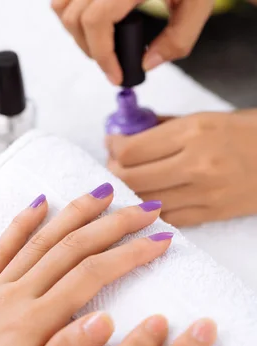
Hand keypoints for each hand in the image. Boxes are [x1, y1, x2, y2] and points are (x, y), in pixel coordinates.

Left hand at [0, 184, 173, 345]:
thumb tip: (106, 321)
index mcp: (33, 320)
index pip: (90, 275)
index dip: (129, 255)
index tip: (159, 239)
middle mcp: (15, 294)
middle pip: (71, 247)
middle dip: (112, 224)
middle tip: (146, 208)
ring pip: (40, 239)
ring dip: (74, 213)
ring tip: (101, 192)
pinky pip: (1, 247)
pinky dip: (21, 222)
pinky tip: (38, 203)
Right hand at [51, 0, 212, 84]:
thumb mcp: (199, 1)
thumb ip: (178, 36)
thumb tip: (148, 63)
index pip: (97, 21)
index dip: (102, 55)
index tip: (116, 75)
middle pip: (75, 18)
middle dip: (91, 49)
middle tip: (112, 63)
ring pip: (61, 6)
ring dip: (75, 30)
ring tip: (100, 41)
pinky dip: (70, 11)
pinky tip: (92, 20)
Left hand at [107, 110, 256, 226]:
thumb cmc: (248, 132)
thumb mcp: (205, 118)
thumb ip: (163, 127)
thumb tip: (126, 132)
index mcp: (193, 132)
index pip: (131, 150)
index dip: (112, 147)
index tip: (112, 142)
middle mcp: (196, 164)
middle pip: (129, 178)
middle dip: (113, 170)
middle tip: (114, 163)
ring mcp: (203, 193)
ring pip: (143, 202)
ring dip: (128, 192)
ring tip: (129, 180)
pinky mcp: (211, 214)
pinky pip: (165, 217)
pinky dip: (150, 209)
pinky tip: (149, 197)